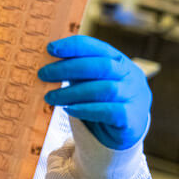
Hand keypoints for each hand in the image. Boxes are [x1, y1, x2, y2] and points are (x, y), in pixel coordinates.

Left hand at [38, 35, 151, 149]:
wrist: (125, 132)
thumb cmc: (103, 102)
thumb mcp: (92, 82)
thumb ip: (77, 73)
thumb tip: (46, 66)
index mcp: (120, 60)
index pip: (97, 47)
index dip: (74, 46)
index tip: (50, 49)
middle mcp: (131, 75)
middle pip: (102, 66)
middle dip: (69, 68)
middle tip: (43, 74)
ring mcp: (135, 97)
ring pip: (105, 89)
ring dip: (73, 92)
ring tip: (50, 97)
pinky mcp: (132, 119)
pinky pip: (109, 111)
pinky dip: (86, 109)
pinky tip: (68, 109)